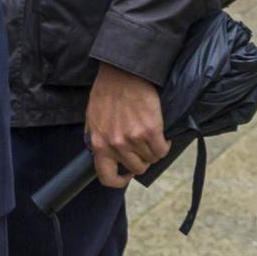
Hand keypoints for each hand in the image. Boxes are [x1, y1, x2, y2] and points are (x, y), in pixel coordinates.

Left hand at [85, 63, 167, 187]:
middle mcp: (115, 145)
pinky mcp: (151, 131)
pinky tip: (161, 136)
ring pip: (151, 159)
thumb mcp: (92, 119)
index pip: (107, 176)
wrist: (122, 74)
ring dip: (153, 152)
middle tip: (143, 149)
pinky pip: (162, 149)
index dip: (118, 181)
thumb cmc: (106, 93)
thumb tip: (105, 154)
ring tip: (151, 139)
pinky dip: (164, 145)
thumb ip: (98, 139)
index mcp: (98, 144)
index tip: (126, 176)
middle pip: (136, 168)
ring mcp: (133, 139)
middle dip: (141, 161)